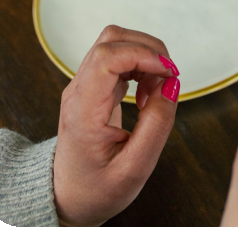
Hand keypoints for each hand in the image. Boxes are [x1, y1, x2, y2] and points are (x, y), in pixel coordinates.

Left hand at [53, 26, 179, 226]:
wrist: (65, 198)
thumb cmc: (95, 189)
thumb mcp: (133, 169)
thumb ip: (156, 125)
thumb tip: (172, 84)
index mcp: (83, 110)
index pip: (107, 57)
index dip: (143, 54)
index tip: (168, 72)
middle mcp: (79, 89)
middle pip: (112, 39)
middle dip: (149, 49)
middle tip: (169, 79)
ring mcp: (84, 84)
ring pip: (116, 42)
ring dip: (146, 56)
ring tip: (156, 90)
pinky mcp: (93, 85)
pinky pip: (119, 57)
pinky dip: (141, 65)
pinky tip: (146, 93)